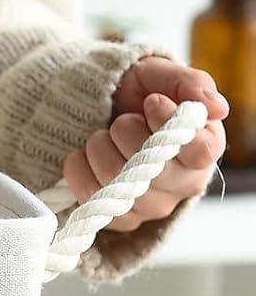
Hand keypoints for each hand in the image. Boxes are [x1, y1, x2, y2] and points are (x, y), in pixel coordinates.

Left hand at [62, 57, 227, 232]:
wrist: (102, 112)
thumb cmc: (140, 95)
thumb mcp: (161, 76)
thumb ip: (189, 84)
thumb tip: (215, 107)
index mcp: (205, 147)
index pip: (200, 149)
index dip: (168, 123)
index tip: (151, 101)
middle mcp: (184, 183)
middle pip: (148, 166)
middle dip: (124, 130)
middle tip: (122, 118)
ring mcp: (153, 205)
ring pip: (116, 182)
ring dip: (98, 147)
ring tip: (102, 136)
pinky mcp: (121, 219)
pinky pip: (91, 199)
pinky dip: (79, 168)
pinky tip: (85, 155)